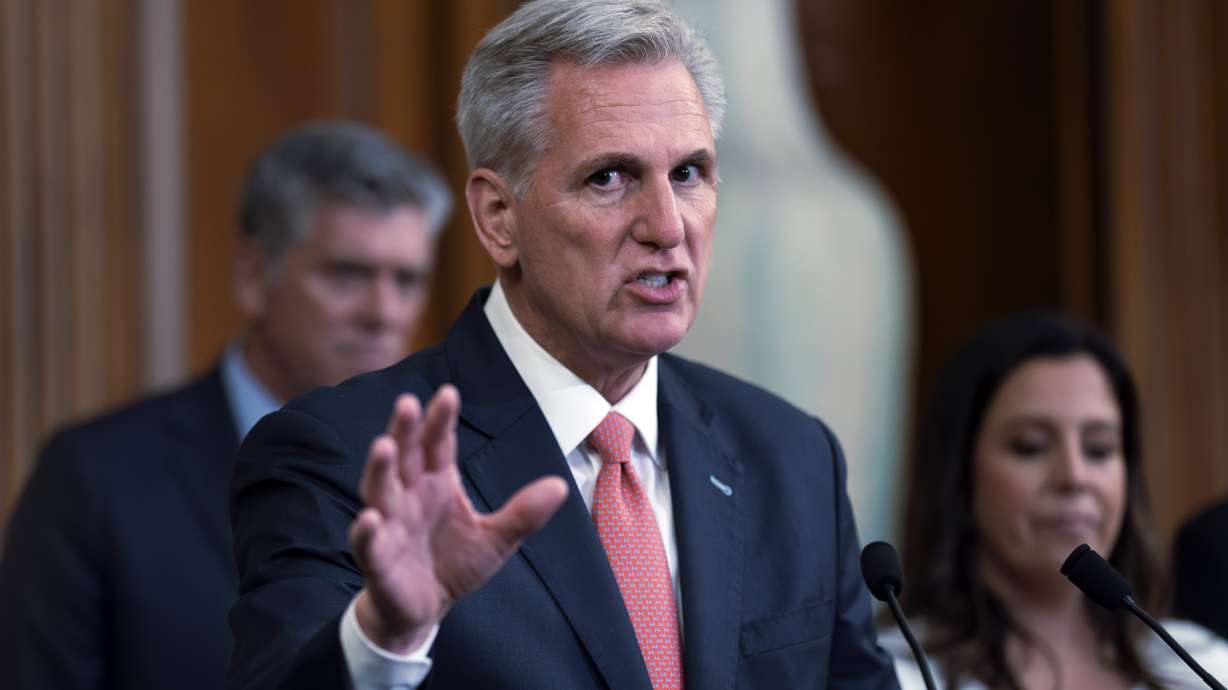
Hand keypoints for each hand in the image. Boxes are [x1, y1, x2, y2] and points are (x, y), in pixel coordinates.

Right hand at [348, 385, 568, 653]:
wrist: (425, 608)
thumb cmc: (455, 563)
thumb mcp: (496, 538)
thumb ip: (523, 513)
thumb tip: (561, 485)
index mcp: (436, 482)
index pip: (438, 444)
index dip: (441, 420)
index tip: (448, 393)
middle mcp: (409, 495)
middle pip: (404, 456)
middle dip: (405, 431)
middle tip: (407, 403)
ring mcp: (389, 524)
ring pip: (379, 491)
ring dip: (379, 470)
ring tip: (383, 446)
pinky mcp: (377, 559)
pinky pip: (368, 543)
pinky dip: (366, 531)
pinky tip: (370, 518)